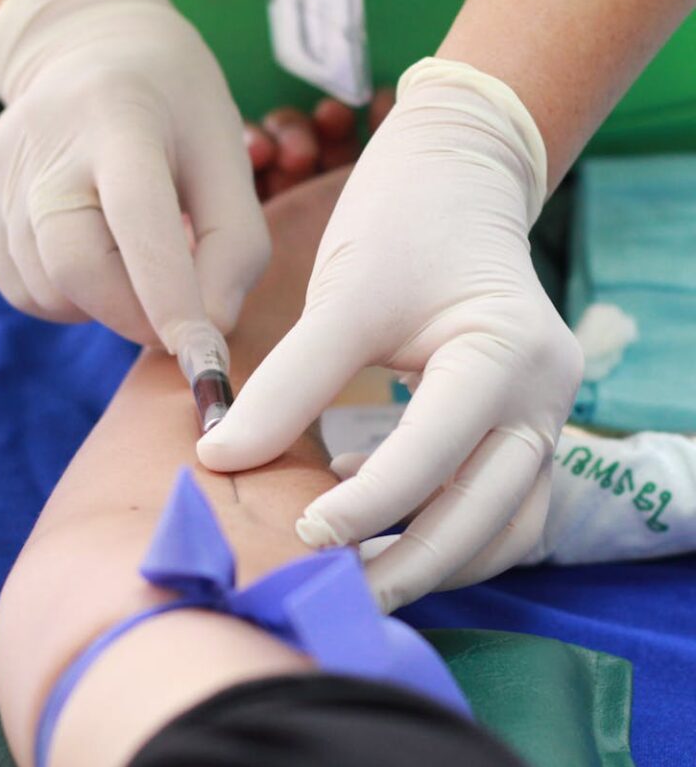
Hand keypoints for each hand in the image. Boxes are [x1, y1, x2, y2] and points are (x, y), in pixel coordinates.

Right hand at [0, 0, 269, 348]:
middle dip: (136, 316)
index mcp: (120, 117)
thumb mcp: (228, 156)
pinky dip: (70, 298)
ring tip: (135, 257)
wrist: (91, 48)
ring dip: (106, 305)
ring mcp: (2, 173)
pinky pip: (25, 290)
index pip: (138, 217)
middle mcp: (47, 142)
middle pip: (76, 266)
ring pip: (49, 290)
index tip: (204, 354)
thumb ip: (235, 245)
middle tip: (178, 319)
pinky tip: (96, 253)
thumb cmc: (177, 110)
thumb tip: (210, 330)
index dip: (170, 294)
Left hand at [199, 58, 582, 610]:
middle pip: (488, 516)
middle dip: (410, 565)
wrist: (459, 174)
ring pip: (504, 527)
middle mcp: (546, 398)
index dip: (366, 505)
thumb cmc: (403, 220)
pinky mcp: (523, 425)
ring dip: (436, 561)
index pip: (436, 455)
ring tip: (356, 576)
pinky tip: (379, 520)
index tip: (297, 533)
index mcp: (509, 355)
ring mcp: (545, 416)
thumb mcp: (345, 296)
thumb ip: (288, 383)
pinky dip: (447, 529)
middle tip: (332, 592)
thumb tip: (220, 458)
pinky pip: (498, 505)